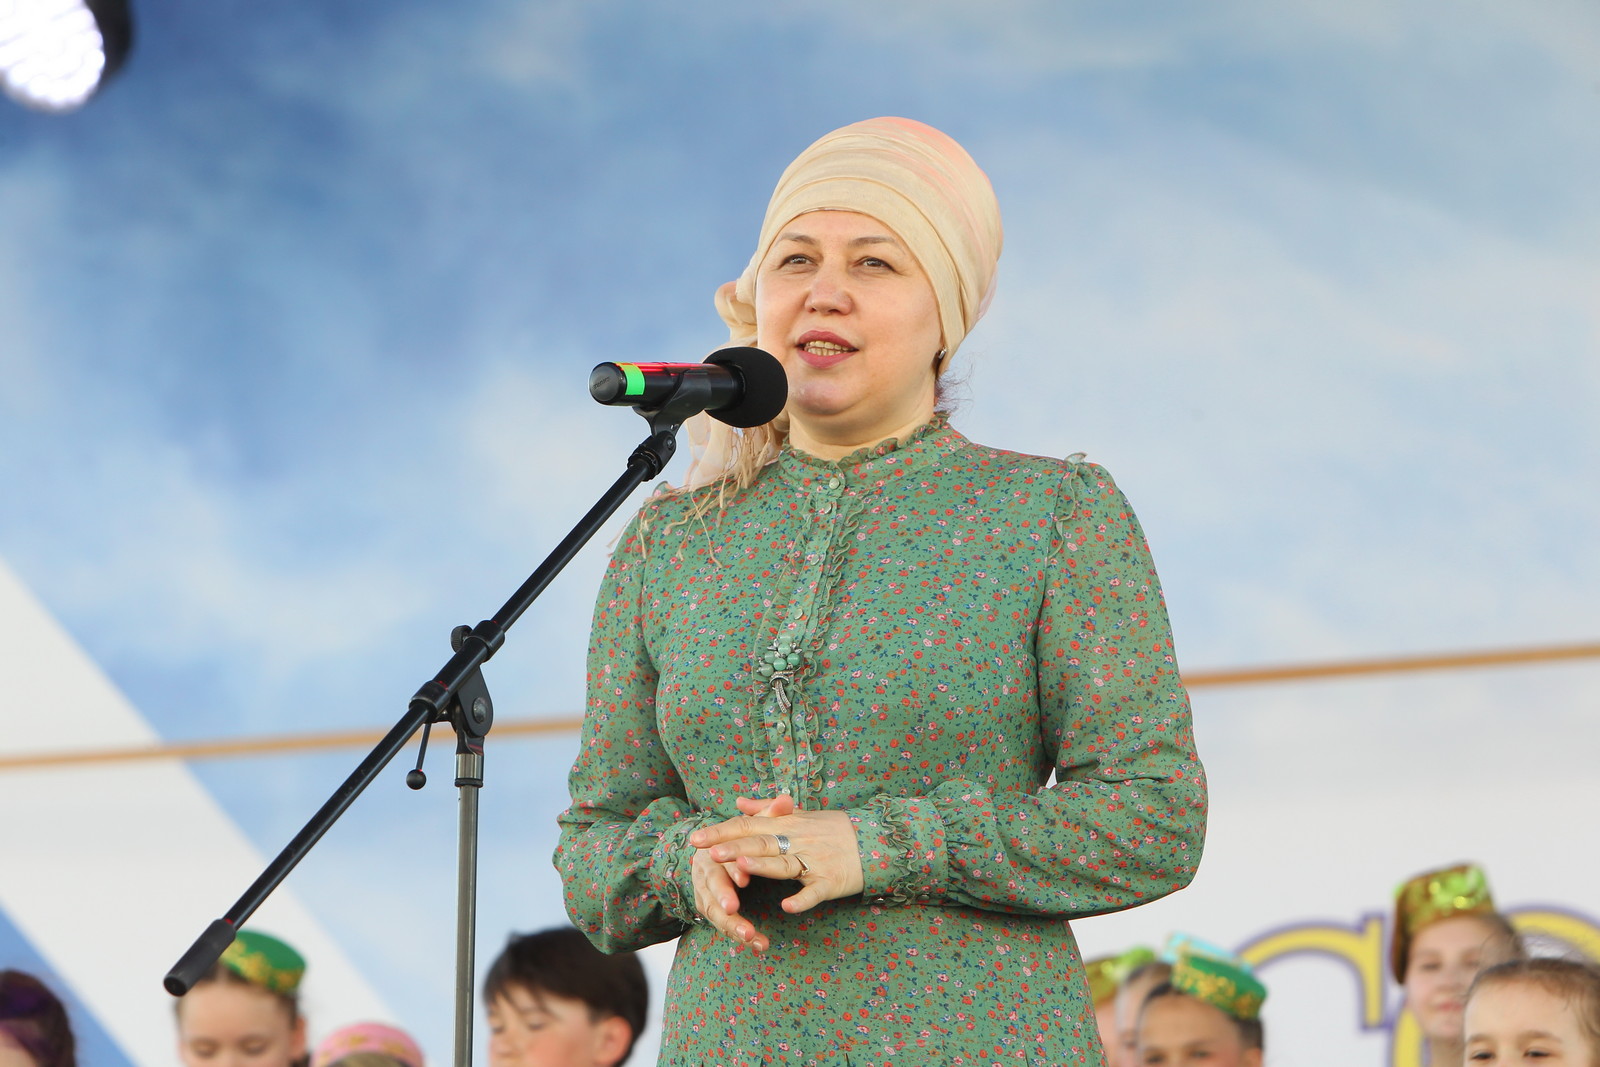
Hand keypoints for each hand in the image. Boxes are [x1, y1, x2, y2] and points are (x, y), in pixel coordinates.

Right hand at [686, 794, 794, 951]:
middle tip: (733, 909)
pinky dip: (740, 935)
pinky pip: (725, 926)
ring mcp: (707, 895)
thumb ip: (770, 813)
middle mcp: (706, 873)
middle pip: (711, 887)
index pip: (720, 858)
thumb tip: (786, 800)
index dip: (731, 869)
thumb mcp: (756, 823)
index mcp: (715, 849)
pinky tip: (759, 944)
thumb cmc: (741, 837)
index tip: (743, 878)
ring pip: (716, 912)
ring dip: (732, 925)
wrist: (713, 853)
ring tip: (750, 936)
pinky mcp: (714, 911)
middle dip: (722, 899)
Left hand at [691, 798, 864, 919]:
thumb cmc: (834, 829)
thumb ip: (767, 810)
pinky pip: (815, 891)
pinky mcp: (831, 881)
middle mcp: (799, 840)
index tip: (695, 839)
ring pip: (785, 864)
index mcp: (788, 824)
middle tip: (709, 853)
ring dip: (764, 866)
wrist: (877, 839)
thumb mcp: (801, 815)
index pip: (749, 825)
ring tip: (740, 868)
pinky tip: (787, 906)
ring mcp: (815, 861)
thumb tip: (739, 802)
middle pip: (762, 843)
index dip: (722, 831)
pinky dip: (802, 898)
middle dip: (734, 848)